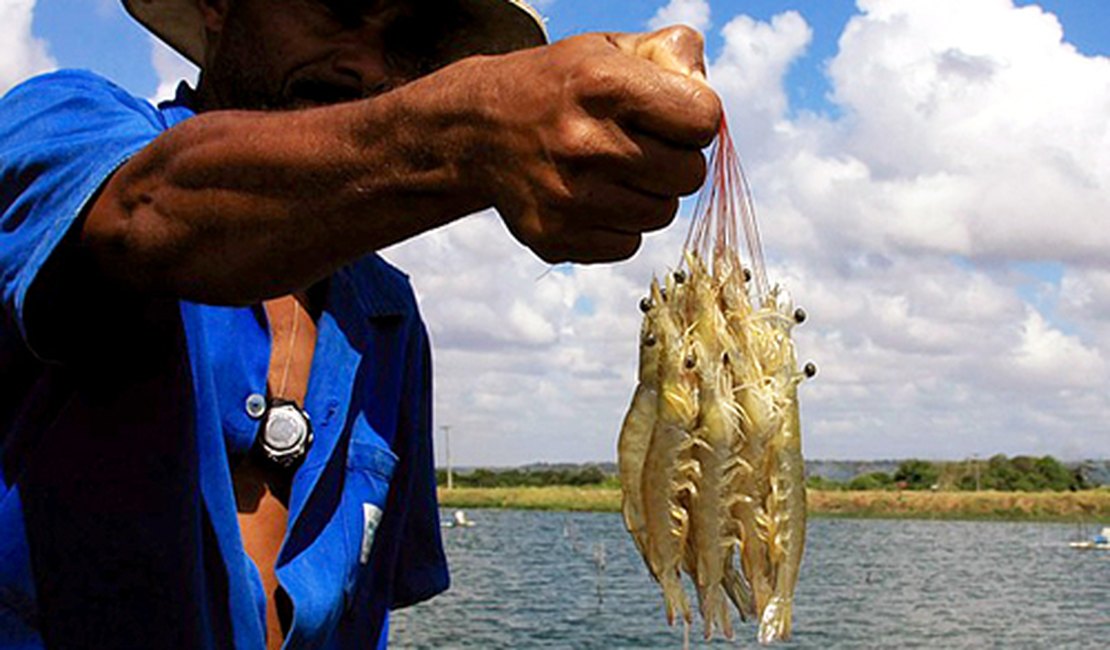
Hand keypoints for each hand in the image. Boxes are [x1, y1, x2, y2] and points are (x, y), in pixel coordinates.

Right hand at [459, 26, 721, 262]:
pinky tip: (593, 197)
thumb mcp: (610, 47)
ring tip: (615, 170)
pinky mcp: (557, 237)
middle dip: (677, 159)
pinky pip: (628, 245)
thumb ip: (672, 53)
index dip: (696, 117)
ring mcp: (569, 198)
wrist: (480, 130)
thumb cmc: (560, 87)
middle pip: (690, 175)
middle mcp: (585, 144)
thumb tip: (706, 102)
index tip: (671, 113)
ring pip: (662, 214)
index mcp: (603, 86)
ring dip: (650, 194)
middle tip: (644, 145)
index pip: (703, 119)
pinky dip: (620, 225)